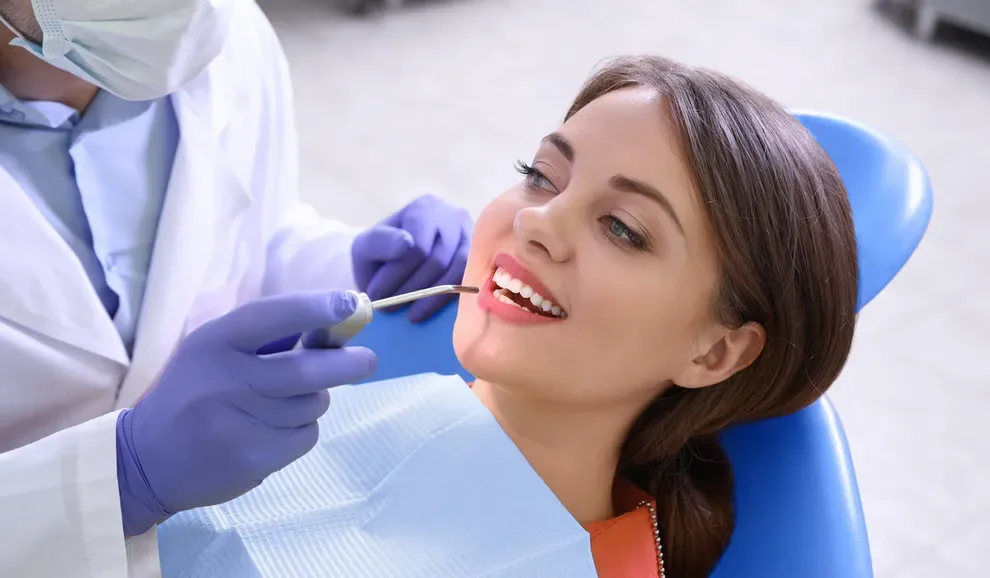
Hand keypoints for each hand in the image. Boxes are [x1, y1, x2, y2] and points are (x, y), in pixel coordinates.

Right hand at [115, 292, 376, 535]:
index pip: (271, 316)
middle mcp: (224, 380)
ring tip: (286, 401)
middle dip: (349, 363)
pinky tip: (274, 430)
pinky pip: (307, 435)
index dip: (315, 307)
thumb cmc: (194, 392)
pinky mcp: (254, 458)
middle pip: (307, 369)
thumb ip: (267, 337)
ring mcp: (239, 423)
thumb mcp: (214, 351)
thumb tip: (337, 322)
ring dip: (315, 399)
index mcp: (212, 343)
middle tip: (368, 360)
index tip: (352, 303)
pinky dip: (302, 429)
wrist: (147, 459)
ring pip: (313, 404)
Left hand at [352, 194, 471, 321]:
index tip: (377, 293)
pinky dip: (446, 298)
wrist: (395, 259)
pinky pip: (467, 281)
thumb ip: (379, 242)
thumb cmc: (382, 252)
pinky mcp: (478, 259)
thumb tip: (406, 244)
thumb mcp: (367, 245)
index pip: (418, 245)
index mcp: (425, 208)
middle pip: (437, 259)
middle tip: (391, 306)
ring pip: (456, 271)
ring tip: (409, 312)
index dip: (396, 274)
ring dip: (429, 296)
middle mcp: (454, 217)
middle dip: (411, 288)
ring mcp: (471, 239)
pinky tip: (427, 308)